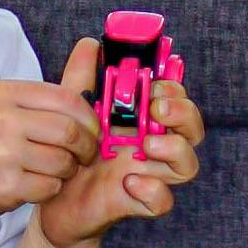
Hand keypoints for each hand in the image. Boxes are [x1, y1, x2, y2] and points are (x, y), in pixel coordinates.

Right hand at [0, 76, 100, 227]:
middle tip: (85, 156)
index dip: (89, 118)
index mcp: (3, 94)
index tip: (92, 131)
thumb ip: (34, 103)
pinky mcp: (5, 185)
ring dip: (68, 171)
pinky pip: (50, 187)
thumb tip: (87, 96)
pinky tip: (36, 185)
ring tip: (55, 171)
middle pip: (70, 131)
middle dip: (87, 147)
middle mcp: (2, 119)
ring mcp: (3, 153)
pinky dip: (51, 189)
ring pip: (63, 162)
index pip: (67, 98)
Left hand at [36, 35, 204, 247]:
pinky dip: (153, 191)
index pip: (176, 99)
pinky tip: (129, 181)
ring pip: (188, 165)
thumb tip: (89, 44)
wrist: (54, 200)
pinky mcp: (138, 203)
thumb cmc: (71, 153)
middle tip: (157, 109)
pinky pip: (163, 201)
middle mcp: (153, 146)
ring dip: (174, 150)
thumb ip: (82, 79)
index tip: (154, 84)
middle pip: (193, 129)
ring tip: (145, 146)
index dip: (174, 89)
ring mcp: (150, 175)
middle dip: (183, 114)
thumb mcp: (72, 112)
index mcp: (142, 121)